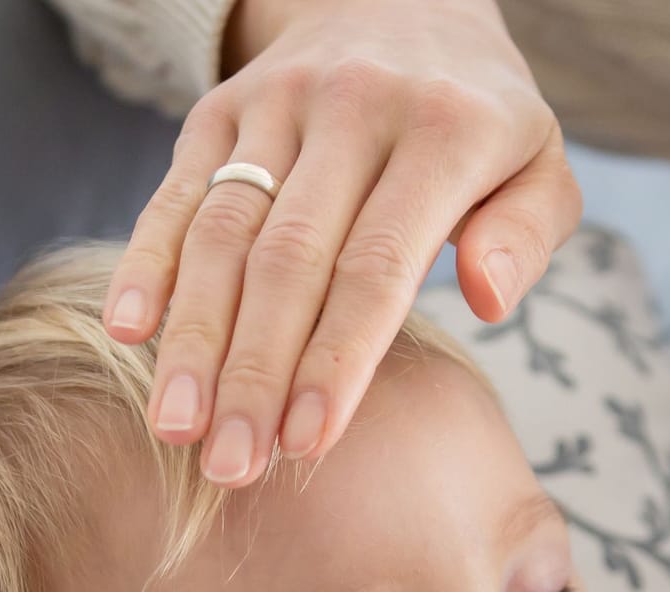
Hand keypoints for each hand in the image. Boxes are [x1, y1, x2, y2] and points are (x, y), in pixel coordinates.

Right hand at [102, 0, 581, 485]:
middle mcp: (353, 109)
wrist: (406, 0)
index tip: (310, 442)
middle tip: (232, 467)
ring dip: (193, 337)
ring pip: (222, 233)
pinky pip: (177, 191)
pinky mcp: (223, 108)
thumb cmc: (486, 121)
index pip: (379, 264)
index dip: (338, 358)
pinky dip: (148, 262)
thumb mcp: (542, 165)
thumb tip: (487, 297)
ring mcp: (278, 104)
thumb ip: (525, 235)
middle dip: (255, 373)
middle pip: (288, 260)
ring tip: (177, 429)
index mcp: (444, 132)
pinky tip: (127, 333)